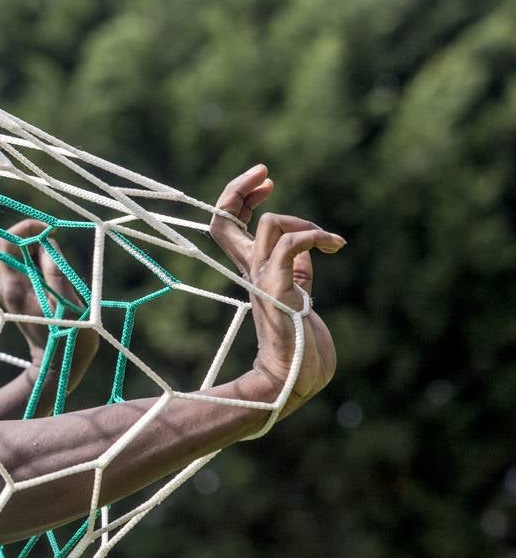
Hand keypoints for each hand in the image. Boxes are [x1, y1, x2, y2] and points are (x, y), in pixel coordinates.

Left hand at [0, 219, 99, 391]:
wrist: (57, 365)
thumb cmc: (71, 336)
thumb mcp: (70, 302)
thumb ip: (55, 269)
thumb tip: (44, 242)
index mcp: (15, 286)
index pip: (6, 240)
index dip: (28, 227)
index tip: (51, 232)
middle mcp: (4, 287)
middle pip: (5, 244)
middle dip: (30, 238)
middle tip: (54, 251)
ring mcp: (5, 292)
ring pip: (6, 255)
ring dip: (28, 250)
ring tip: (51, 261)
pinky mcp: (10, 297)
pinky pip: (10, 267)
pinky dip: (25, 261)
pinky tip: (44, 270)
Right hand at [209, 165, 343, 414]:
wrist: (292, 383)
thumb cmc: (298, 349)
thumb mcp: (299, 297)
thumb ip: (300, 272)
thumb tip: (311, 251)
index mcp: (251, 272)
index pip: (227, 225)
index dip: (239, 196)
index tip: (266, 181)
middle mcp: (251, 273)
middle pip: (223, 220)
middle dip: (240, 189)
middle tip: (265, 174)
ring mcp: (264, 281)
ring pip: (268, 226)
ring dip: (300, 220)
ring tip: (326, 239)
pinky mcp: (283, 291)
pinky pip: (292, 247)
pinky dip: (315, 236)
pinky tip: (335, 246)